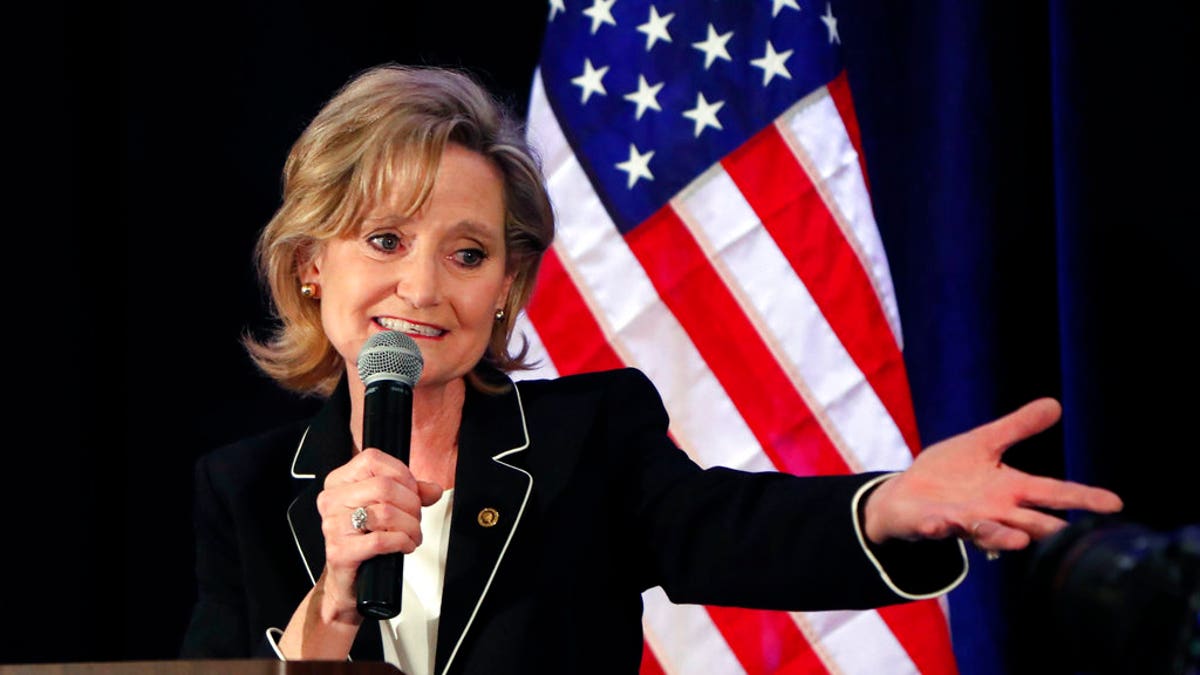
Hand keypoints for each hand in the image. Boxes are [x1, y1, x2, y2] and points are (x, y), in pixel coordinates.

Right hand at [315, 448, 443, 625]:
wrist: (346, 581)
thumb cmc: (364, 542)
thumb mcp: (386, 509)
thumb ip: (411, 493)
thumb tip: (433, 489)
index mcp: (339, 483)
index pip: (372, 459)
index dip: (401, 474)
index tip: (412, 491)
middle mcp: (331, 501)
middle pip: (384, 486)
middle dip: (411, 504)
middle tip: (415, 519)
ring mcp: (333, 526)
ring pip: (385, 513)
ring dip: (410, 526)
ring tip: (411, 535)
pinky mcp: (339, 552)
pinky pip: (380, 540)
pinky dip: (401, 542)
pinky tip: (403, 546)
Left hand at [862, 398, 1122, 552]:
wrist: (904, 495)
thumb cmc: (949, 473)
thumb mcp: (984, 443)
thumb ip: (1017, 428)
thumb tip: (1055, 404)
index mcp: (1008, 490)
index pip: (1051, 492)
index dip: (1081, 497)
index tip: (1115, 503)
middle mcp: (992, 511)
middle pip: (1029, 521)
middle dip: (1049, 529)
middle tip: (1072, 535)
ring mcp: (962, 521)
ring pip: (988, 532)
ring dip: (1001, 535)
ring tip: (1020, 540)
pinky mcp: (931, 524)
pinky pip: (936, 527)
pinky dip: (939, 527)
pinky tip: (942, 525)